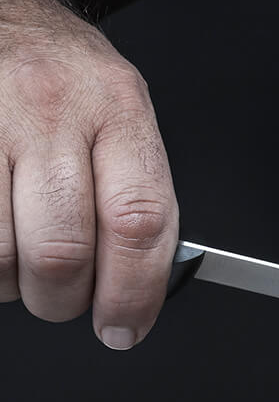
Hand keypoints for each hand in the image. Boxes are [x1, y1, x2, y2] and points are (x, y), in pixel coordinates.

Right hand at [0, 0, 176, 348]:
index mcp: (119, 109)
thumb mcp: (121, 113)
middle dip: (65, 300)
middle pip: (63, 250)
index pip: (140, 221)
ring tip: (23, 262)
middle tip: (66, 299)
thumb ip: (136, 192)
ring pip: (2, 254)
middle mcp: (53, 110)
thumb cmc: (63, 74)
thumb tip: (141, 285)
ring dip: (13, 285)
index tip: (125, 327)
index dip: (134, 293)